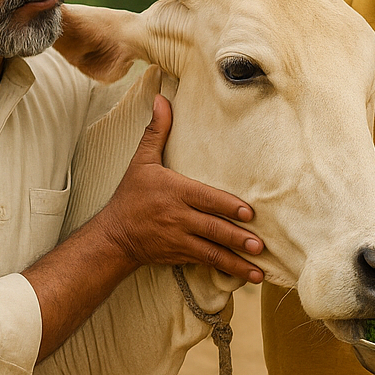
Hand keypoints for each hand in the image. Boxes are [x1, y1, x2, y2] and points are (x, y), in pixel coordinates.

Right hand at [96, 93, 265, 281]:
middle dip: (236, 238)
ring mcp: (179, 239)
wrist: (114, 235)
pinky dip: (225, 270)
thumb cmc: (132, 195)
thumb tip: (162, 98)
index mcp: (174, 192)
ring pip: (212, 252)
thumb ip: (156, 132)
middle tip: (260, 245)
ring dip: (236, 261)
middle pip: (212, 228)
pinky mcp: (180, 256)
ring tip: (258, 271)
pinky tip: (244, 276)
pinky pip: (206, 263)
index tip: (248, 213)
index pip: (205, 199)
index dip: (226, 206)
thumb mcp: (141, 162)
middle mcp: (178, 218)